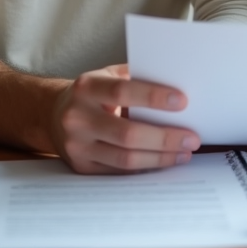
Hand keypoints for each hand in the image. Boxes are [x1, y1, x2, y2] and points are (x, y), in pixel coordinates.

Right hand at [51, 64, 200, 173]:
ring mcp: (77, 145)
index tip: (182, 102)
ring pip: (125, 158)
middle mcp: (77, 117)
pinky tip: (164, 161)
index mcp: (86, 87)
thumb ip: (137, 77)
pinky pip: (119, 171)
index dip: (153, 97)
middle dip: (165, 138)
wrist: (54, 114)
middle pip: (127, 133)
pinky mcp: (81, 166)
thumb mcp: (109, 75)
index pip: (122, 92)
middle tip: (192, 138)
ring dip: (160, 157)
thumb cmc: (94, 92)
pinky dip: (146, 167)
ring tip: (184, 153)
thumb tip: (179, 84)